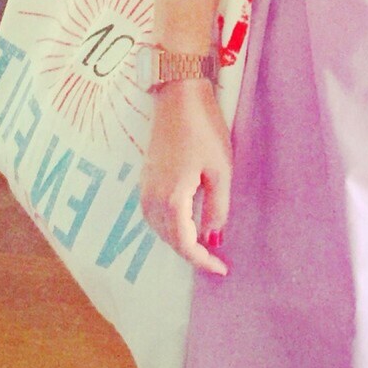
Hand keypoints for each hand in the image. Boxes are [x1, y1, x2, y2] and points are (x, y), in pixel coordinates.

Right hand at [140, 79, 230, 277]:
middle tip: (217, 262)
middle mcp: (152, 198)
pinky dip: (169, 228)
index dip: (202, 261)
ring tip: (203, 247)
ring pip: (159, 230)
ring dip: (180, 242)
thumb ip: (217, 208)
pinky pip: (154, 216)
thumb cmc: (204, 130)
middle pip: (169, 240)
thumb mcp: (220, 171)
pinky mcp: (145, 180)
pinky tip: (185, 226)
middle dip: (192, 255)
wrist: (178, 97)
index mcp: (172, 198)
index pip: (185, 243)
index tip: (222, 269)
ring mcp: (145, 189)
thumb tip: (214, 238)